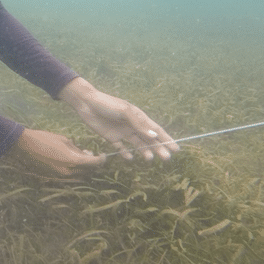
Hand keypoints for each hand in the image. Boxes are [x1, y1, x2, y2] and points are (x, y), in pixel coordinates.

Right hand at [6, 128, 105, 177]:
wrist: (24, 146)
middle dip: (94, 165)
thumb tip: (85, 154)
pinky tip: (71, 164)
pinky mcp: (53, 178)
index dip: (102, 160)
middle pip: (89, 172)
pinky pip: (69, 178)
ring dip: (84, 171)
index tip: (103, 155)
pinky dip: (74, 173)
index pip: (94, 164)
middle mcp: (68, 172)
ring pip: (80, 177)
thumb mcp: (64, 139)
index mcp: (72, 160)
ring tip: (82, 160)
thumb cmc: (44, 138)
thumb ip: (77, 148)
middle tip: (93, 156)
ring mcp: (60, 177)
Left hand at [58, 78, 178, 160]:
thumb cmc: (107, 104)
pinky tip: (130, 158)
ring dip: (144, 152)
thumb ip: (139, 124)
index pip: (156, 130)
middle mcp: (133, 126)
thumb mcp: (124, 112)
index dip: (166, 139)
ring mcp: (122, 132)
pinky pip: (121, 148)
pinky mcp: (111, 137)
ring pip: (137, 144)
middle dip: (158, 148)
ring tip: (150, 159)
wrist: (86, 103)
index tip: (176, 149)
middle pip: (149, 139)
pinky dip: (126, 153)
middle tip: (167, 159)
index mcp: (138, 117)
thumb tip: (154, 136)